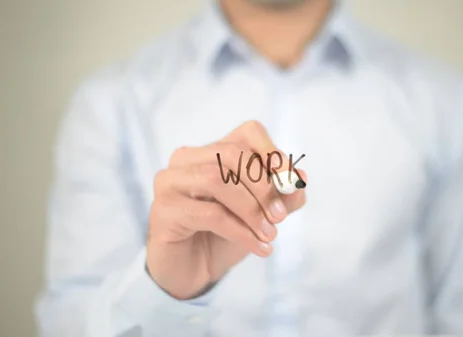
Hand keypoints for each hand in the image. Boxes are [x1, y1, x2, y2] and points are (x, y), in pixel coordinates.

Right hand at [146, 121, 306, 299]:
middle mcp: (187, 159)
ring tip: (269, 235)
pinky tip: (258, 247)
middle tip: (280, 217)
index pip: (248, 133)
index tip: (291, 181)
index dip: (273, 153)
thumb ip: (282, 196)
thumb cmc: (226, 235)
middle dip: (263, 186)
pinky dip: (240, 232)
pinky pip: (208, 214)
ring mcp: (170, 181)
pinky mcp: (163, 210)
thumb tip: (300, 178)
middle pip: (231, 154)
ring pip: (216, 180)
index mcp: (213, 151)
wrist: (194, 271)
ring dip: (251, 210)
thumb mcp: (262, 214)